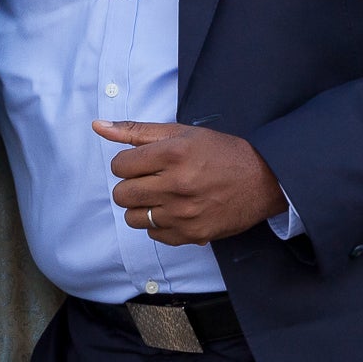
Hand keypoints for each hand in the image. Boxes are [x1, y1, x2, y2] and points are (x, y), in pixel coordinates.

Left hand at [95, 121, 288, 246]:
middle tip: (152, 181)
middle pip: (121, 194)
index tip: (143, 164)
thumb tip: (97, 126)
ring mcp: (184, 213)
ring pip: (133, 218)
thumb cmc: (221, 153)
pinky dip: (159, 224)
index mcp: (173, 155)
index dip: (128, 164)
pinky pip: (153, 234)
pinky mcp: (192, 235)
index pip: (119, 166)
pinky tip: (176, 211)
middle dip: (131, 186)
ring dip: (141, 207)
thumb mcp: (182, 133)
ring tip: (162, 197)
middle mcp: (177, 185)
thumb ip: (136, 131)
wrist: (265, 181)